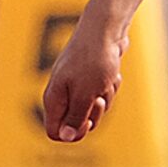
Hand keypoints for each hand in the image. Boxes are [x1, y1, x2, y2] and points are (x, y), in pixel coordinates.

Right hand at [42, 20, 127, 141]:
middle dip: (94, 115)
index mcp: (54, 99)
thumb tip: (66, 137)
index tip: (87, 121)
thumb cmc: (94, 60)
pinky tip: (113, 73)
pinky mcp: (91, 79)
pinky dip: (110, 87)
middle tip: (99, 98)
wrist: (106, 29)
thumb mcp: (86, 95)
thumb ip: (76, 118)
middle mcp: (62, 94)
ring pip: (93, 109)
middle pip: (77, 124)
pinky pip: (102, 95)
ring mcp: (76, 86)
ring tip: (106, 80)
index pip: (55, 132)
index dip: (72, 135)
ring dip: (105, 98)